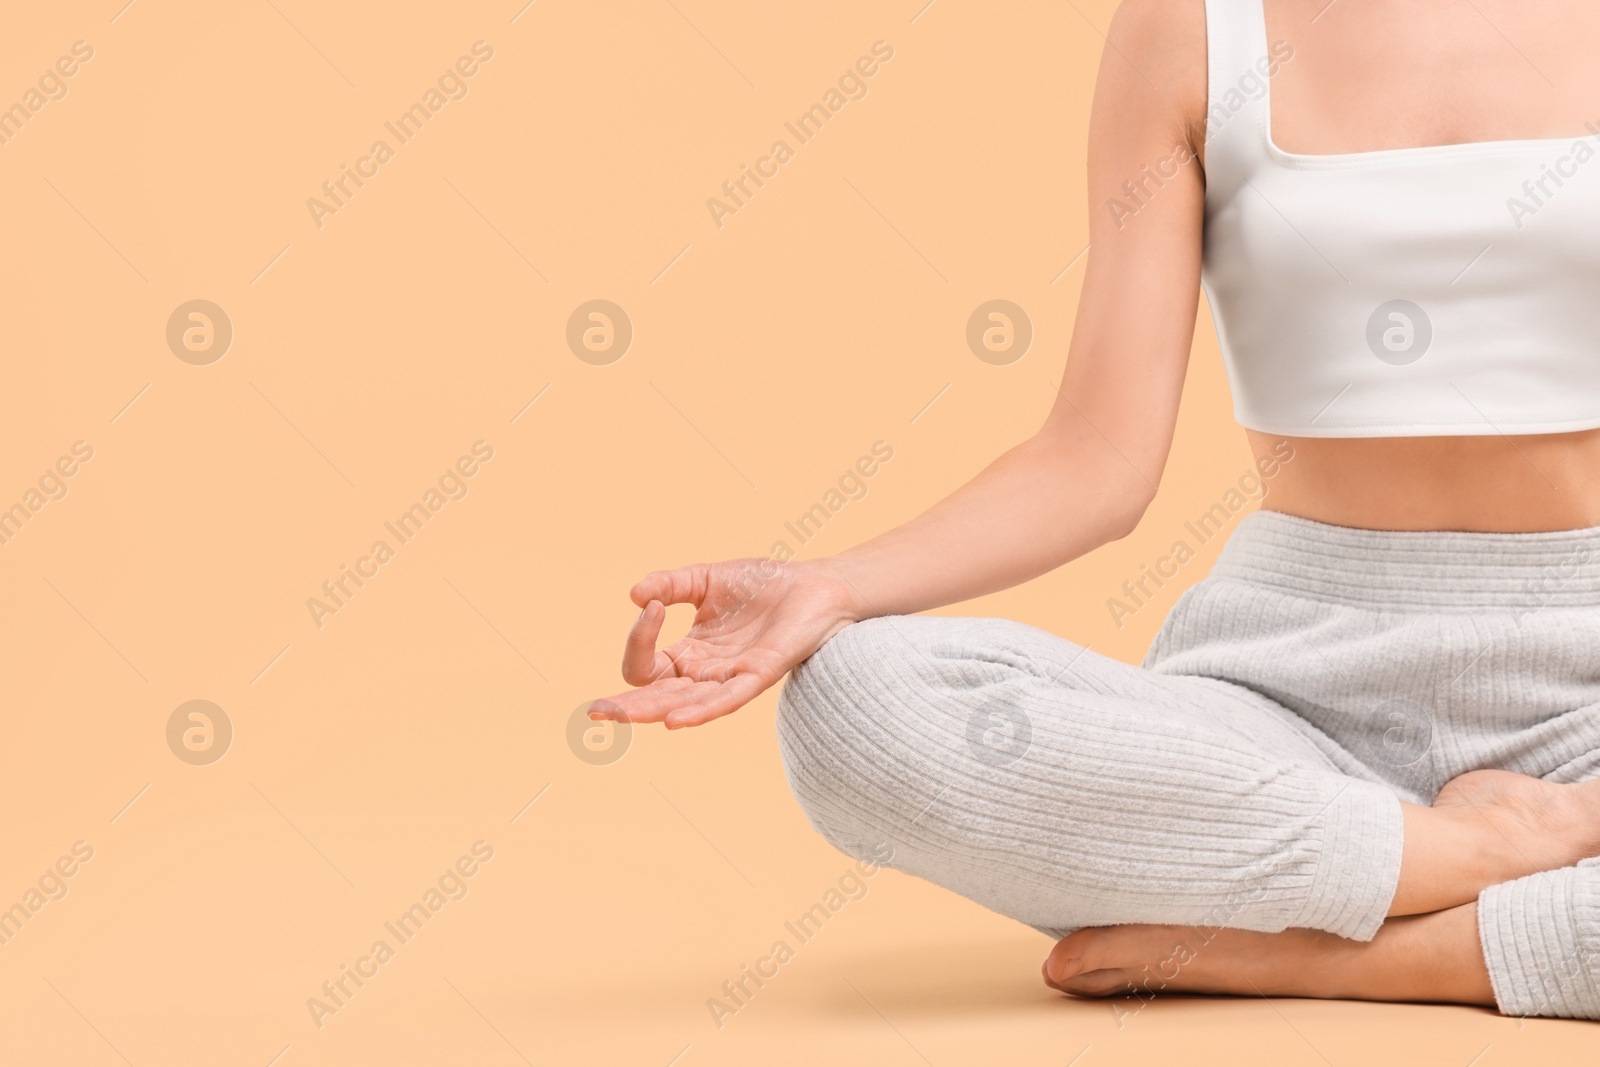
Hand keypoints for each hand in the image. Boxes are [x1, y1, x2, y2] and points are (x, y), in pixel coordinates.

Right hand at [589, 558, 865, 728]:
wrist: (816, 583)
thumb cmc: (765, 585)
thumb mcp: (706, 579)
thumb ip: (671, 585)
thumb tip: (634, 594)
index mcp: (690, 654)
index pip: (646, 664)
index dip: (639, 638)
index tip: (653, 604)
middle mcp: (706, 674)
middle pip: (657, 698)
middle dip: (625, 707)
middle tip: (595, 712)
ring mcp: (731, 678)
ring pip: (684, 705)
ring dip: (652, 712)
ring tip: (620, 717)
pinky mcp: (759, 675)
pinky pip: (726, 700)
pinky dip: (701, 711)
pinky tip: (675, 721)